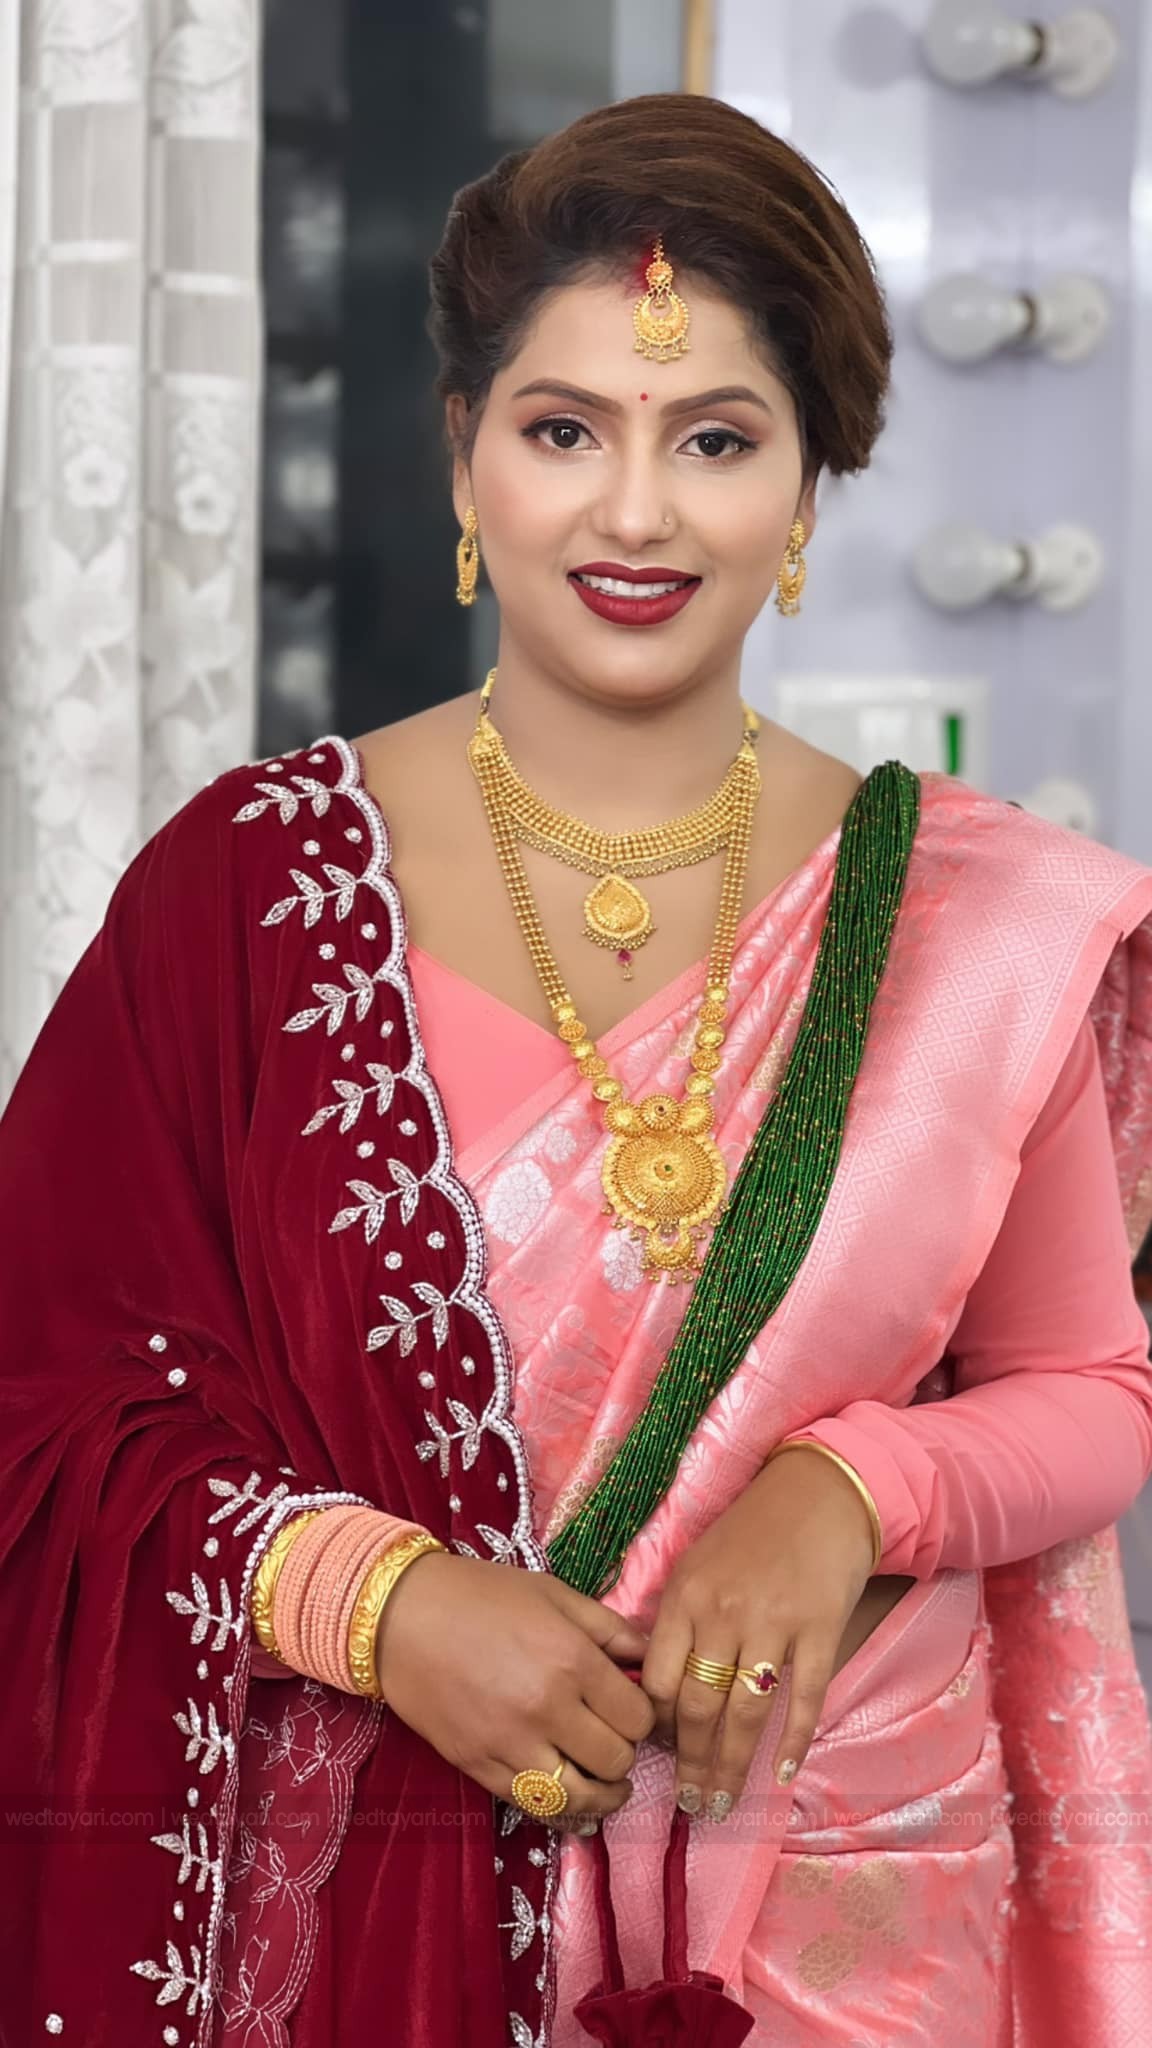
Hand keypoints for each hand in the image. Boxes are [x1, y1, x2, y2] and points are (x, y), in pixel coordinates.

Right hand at [373, 1551, 655, 1826]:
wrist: (402, 1615)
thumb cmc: (481, 1595)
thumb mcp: (554, 1595)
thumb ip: (610, 1628)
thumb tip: (651, 1657)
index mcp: (571, 1659)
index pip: (637, 1716)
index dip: (644, 1717)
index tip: (635, 1711)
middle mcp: (547, 1707)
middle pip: (615, 1759)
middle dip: (624, 1753)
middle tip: (617, 1739)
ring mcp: (511, 1744)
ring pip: (581, 1796)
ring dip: (603, 1795)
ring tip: (609, 1785)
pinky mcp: (480, 1768)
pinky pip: (535, 1806)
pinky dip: (562, 1809)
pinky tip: (572, 1798)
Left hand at [642, 1445, 876, 1819]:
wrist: (819, 1494)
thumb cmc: (751, 1532)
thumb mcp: (697, 1564)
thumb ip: (675, 1620)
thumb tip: (652, 1687)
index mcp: (685, 1597)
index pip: (658, 1680)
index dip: (654, 1727)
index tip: (655, 1758)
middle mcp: (723, 1613)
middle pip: (697, 1705)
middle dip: (690, 1763)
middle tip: (688, 1804)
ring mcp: (773, 1623)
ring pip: (744, 1712)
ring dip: (731, 1766)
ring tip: (722, 1803)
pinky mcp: (819, 1629)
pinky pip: (803, 1698)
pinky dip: (791, 1741)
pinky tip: (780, 1774)